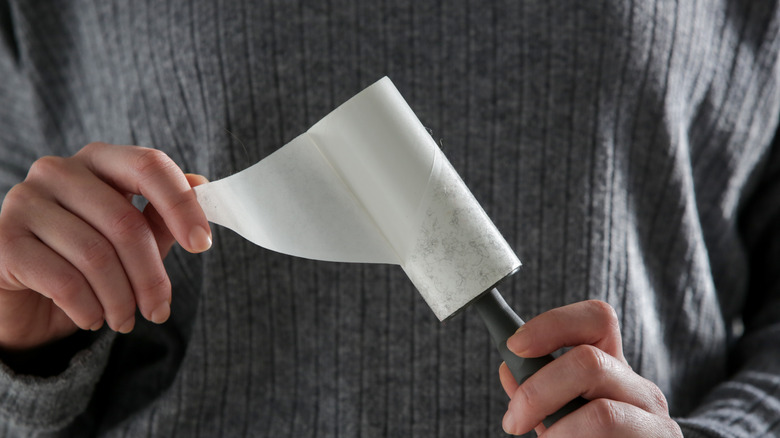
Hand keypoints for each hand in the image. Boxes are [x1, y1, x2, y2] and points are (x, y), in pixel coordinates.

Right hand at [0, 142, 211, 350]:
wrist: (23, 299)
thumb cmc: (84, 260)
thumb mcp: (131, 237)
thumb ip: (162, 214)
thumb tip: (202, 187)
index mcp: (98, 160)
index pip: (149, 166)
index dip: (182, 205)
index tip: (202, 244)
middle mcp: (58, 171)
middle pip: (125, 222)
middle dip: (151, 277)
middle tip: (160, 311)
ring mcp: (24, 201)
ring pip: (96, 255)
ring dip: (120, 299)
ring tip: (125, 320)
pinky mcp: (3, 240)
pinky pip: (63, 280)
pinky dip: (88, 308)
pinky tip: (92, 319)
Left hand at [499, 300, 682, 436]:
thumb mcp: (561, 418)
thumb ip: (538, 395)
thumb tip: (508, 369)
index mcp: (614, 370)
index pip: (597, 319)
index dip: (552, 324)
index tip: (515, 346)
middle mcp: (641, 389)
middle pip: (589, 362)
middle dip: (538, 391)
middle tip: (514, 421)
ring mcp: (656, 421)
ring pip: (602, 412)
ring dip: (558, 431)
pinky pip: (606, 437)